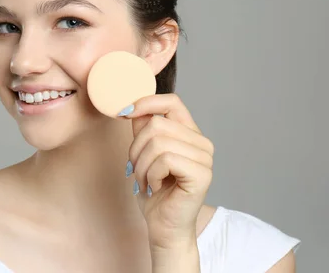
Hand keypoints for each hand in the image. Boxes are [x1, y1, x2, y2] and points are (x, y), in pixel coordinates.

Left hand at [120, 93, 213, 251]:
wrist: (163, 227)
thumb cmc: (155, 192)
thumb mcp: (143, 154)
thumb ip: (143, 129)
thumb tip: (131, 105)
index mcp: (190, 134)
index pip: (172, 101)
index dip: (146, 103)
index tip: (124, 113)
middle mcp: (202, 143)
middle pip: (157, 123)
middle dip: (137, 148)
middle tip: (137, 170)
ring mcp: (205, 158)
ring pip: (158, 142)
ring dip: (142, 165)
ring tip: (146, 181)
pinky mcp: (202, 174)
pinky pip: (165, 160)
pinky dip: (152, 175)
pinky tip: (156, 187)